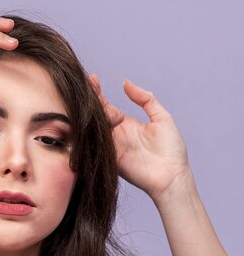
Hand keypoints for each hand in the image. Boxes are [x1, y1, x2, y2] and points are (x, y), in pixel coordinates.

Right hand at [90, 75, 193, 204]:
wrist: (171, 176)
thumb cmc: (172, 150)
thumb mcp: (162, 118)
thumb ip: (146, 99)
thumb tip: (126, 83)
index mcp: (127, 124)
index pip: (107, 105)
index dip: (98, 93)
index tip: (92, 78)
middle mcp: (116, 134)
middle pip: (97, 115)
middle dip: (89, 100)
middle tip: (84, 85)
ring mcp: (111, 147)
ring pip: (94, 128)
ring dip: (88, 113)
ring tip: (83, 98)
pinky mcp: (109, 158)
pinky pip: (95, 144)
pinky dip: (88, 133)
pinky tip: (84, 118)